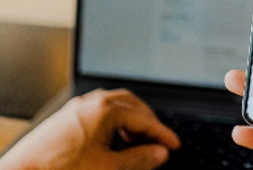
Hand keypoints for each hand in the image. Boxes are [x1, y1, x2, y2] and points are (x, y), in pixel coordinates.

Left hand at [0, 89, 179, 169]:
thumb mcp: (109, 168)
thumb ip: (140, 159)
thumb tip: (160, 153)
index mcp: (105, 109)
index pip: (144, 119)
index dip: (162, 134)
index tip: (173, 145)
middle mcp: (91, 103)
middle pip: (131, 104)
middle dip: (148, 121)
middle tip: (158, 140)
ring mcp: (76, 109)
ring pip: (113, 105)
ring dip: (130, 120)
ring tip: (136, 141)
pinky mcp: (65, 119)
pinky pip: (97, 112)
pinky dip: (113, 123)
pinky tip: (112, 140)